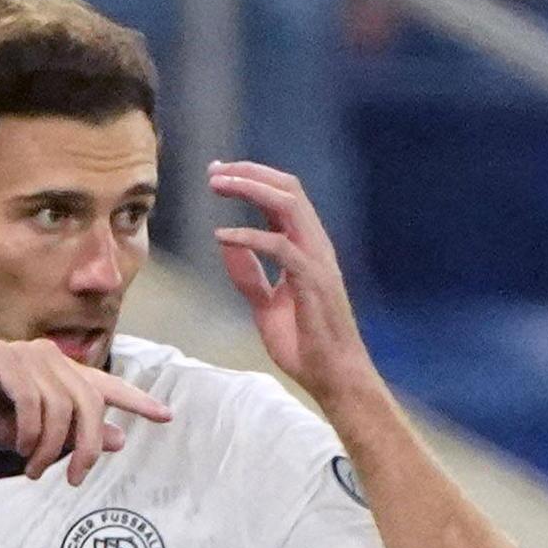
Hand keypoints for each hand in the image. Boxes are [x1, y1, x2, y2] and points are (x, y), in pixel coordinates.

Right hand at [0, 338, 170, 485]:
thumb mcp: (37, 438)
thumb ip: (75, 436)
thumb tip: (119, 440)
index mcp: (59, 372)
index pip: (105, 384)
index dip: (135, 400)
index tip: (165, 416)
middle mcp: (47, 357)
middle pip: (89, 400)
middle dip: (86, 444)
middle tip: (75, 478)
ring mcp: (25, 354)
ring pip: (60, 405)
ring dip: (49, 447)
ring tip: (34, 469)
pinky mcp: (2, 359)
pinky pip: (32, 401)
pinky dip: (29, 432)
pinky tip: (18, 448)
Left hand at [210, 161, 383, 414]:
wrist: (332, 376)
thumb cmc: (305, 343)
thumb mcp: (266, 305)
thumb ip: (248, 275)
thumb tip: (225, 244)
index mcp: (306, 248)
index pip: (283, 199)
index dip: (252, 180)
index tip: (218, 175)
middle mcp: (315, 246)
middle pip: (288, 189)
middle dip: (250, 173)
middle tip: (214, 171)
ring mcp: (317, 260)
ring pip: (288, 205)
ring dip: (251, 189)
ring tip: (218, 185)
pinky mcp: (313, 280)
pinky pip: (280, 247)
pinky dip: (249, 237)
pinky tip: (222, 236)